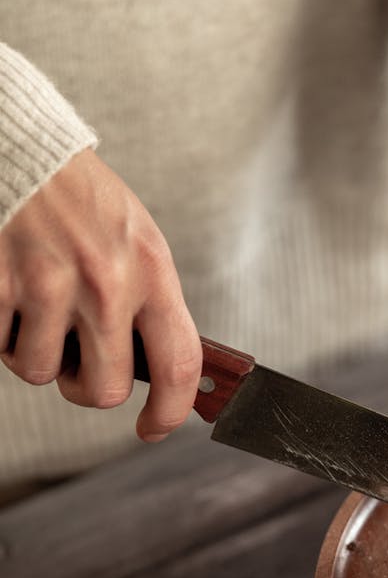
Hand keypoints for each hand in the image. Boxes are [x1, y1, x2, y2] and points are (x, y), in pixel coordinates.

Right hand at [0, 148, 200, 441]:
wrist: (22, 150)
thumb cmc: (82, 204)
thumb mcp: (138, 243)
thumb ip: (150, 305)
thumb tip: (162, 378)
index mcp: (152, 271)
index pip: (179, 364)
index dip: (170, 411)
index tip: (154, 427)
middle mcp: (106, 281)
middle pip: (103, 390)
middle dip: (85, 387)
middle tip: (76, 362)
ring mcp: (50, 283)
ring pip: (42, 373)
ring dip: (35, 353)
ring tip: (36, 308)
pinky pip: (0, 345)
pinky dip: (0, 329)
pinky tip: (10, 290)